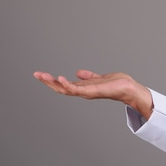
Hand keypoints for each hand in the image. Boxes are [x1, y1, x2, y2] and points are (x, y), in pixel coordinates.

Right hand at [33, 70, 153, 118]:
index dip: (52, 81)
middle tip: (36, 74)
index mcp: (83, 88)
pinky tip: (60, 78)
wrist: (129, 89)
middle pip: (61, 88)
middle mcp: (83, 92)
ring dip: (53, 83)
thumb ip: (89, 76)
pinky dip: (67, 85)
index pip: (64, 85)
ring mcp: (86, 92)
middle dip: (48, 82)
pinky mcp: (92, 91)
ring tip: (43, 76)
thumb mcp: (98, 78)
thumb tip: (78, 72)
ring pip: (65, 89)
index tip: (41, 74)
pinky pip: (76, 89)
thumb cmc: (116, 85)